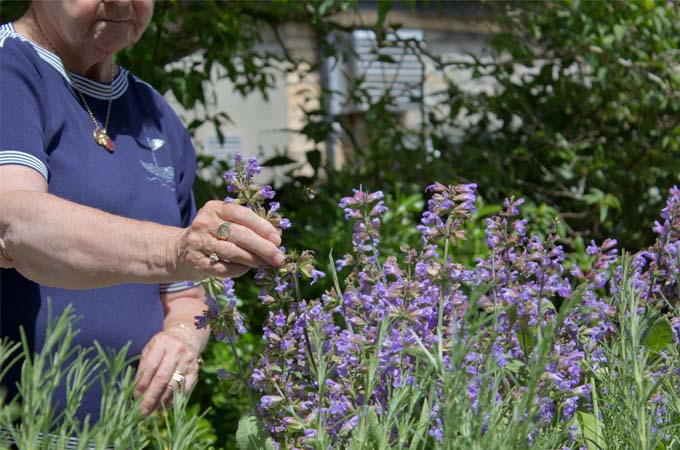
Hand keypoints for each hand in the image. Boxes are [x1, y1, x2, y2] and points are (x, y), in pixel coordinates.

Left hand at [133, 326, 201, 414]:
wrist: (184, 338)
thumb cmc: (161, 347)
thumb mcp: (149, 350)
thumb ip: (143, 368)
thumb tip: (137, 393)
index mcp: (162, 344)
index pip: (150, 368)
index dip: (142, 385)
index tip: (135, 399)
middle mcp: (177, 351)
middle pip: (162, 379)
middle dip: (150, 398)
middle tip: (141, 413)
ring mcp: (188, 361)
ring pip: (173, 386)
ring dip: (161, 402)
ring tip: (151, 412)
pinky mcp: (195, 370)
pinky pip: (185, 389)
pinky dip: (174, 400)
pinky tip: (165, 407)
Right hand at [167, 200, 284, 280]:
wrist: (178, 251)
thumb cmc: (211, 235)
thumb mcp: (224, 222)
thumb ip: (247, 225)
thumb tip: (277, 236)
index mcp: (215, 208)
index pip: (242, 214)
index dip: (263, 227)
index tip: (278, 239)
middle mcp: (205, 223)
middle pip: (241, 235)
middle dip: (264, 247)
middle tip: (278, 257)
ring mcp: (199, 243)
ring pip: (233, 252)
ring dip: (254, 260)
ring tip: (267, 264)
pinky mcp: (197, 262)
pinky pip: (224, 268)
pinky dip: (239, 269)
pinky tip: (247, 269)